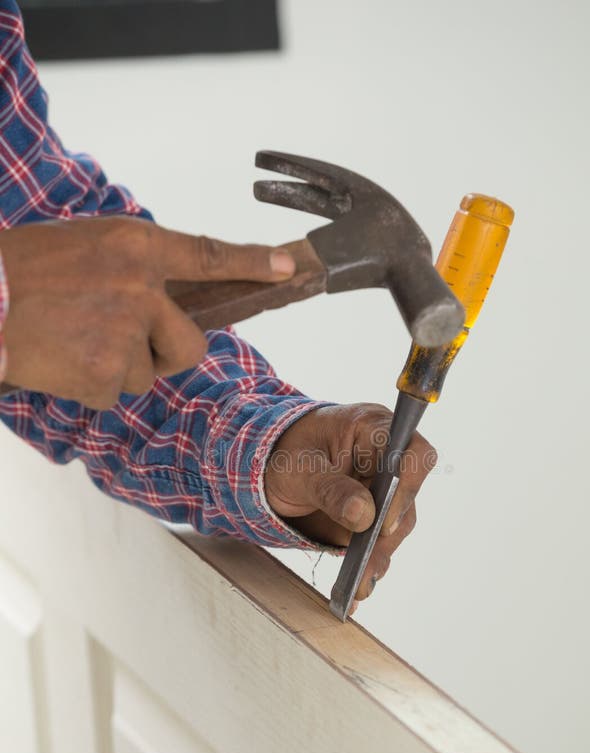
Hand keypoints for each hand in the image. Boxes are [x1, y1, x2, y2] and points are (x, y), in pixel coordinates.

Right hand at [0, 216, 295, 407]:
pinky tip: (61, 360)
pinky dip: (91, 385)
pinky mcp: (105, 373)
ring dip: (118, 367)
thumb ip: (136, 267)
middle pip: (192, 344)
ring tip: (73, 339)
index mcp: (135, 247)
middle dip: (166, 352)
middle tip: (123, 340)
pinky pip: (115, 393)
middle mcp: (140, 288)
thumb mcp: (87, 247)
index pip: (209, 255)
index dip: (253, 263)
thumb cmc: (25, 271)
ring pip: (148, 373)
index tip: (288, 267)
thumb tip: (172, 299)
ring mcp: (125, 333)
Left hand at [265, 403, 436, 614]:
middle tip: (366, 569)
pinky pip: (380, 543)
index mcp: (374, 430)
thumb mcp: (298, 468)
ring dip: (378, 557)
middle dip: (386, 536)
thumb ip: (330, 488)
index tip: (385, 520)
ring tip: (358, 586)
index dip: (408, 486)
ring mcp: (384, 490)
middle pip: (407, 498)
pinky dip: (368, 565)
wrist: (270, 469)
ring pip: (397, 527)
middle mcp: (388, 459)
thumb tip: (364, 516)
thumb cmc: (284, 453)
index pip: (412, 453)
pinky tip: (355, 589)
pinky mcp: (375, 517)